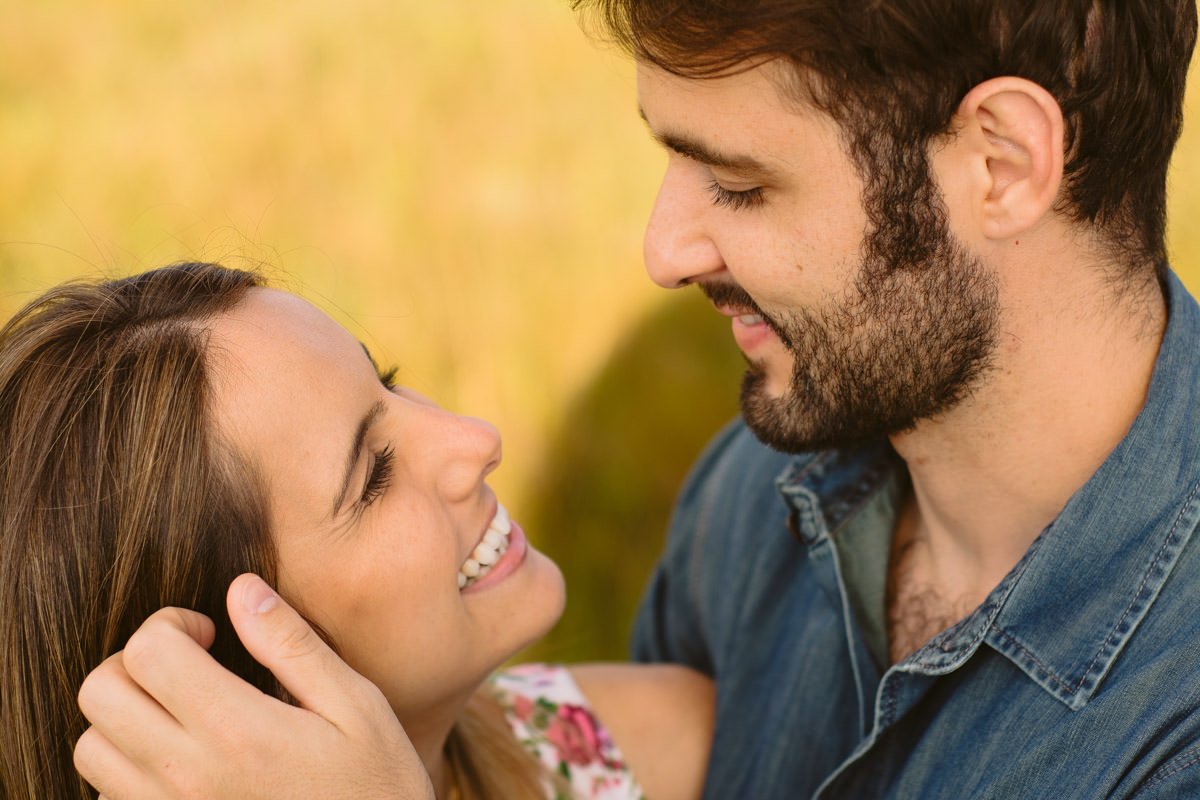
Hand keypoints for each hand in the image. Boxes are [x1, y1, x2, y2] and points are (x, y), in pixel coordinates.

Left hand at [74, 574, 433, 798]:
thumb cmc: (375, 785)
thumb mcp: (356, 705)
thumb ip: (292, 645)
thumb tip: (242, 589)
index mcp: (237, 729)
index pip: (148, 651)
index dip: (170, 623)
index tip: (208, 633)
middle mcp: (187, 775)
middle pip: (100, 693)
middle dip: (135, 660)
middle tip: (185, 663)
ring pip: (90, 748)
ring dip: (123, 716)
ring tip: (178, 710)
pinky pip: (107, 799)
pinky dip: (125, 770)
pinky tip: (179, 760)